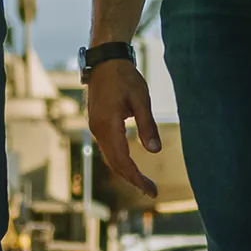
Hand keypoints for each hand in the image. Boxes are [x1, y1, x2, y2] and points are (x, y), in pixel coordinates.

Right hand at [86, 59, 160, 197]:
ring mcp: (95, 126)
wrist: (105, 59)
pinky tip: (130, 163)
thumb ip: (147, 125)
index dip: (137, 178)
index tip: (152, 190)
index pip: (122, 160)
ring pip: (109, 157)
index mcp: (108, 124)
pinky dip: (118, 160)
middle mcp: (98, 129)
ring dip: (125, 171)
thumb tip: (155, 151)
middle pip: (114, 163)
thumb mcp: (141, 99)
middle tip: (152, 191)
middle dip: (132, 179)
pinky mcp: (97, 122)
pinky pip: (107, 148)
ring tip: (143, 182)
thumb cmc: (125, 76)